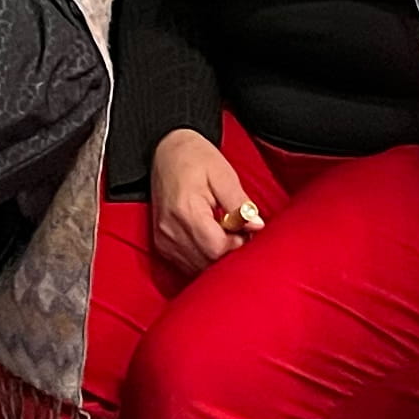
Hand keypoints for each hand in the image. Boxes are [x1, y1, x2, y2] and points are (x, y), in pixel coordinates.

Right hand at [149, 127, 263, 274]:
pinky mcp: (162, 244)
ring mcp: (163, 239)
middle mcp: (170, 229)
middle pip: (208, 262)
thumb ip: (240, 203)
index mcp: (186, 210)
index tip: (247, 230)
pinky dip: (204, 258)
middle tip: (241, 232)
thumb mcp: (223, 174)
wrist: (165, 151)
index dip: (237, 244)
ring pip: (198, 268)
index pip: (216, 248)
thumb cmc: (194, 157)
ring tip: (227, 233)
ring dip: (217, 257)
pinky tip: (212, 240)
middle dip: (229, 252)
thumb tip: (257, 226)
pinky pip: (187, 265)